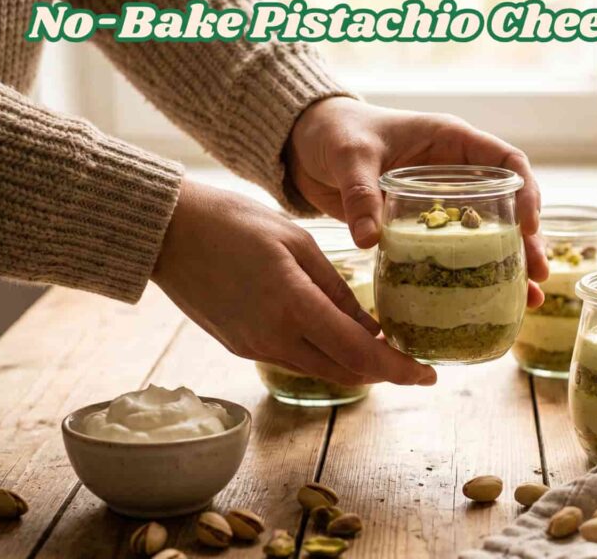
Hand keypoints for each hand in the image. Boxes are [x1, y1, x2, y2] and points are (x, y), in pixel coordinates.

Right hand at [152, 180, 436, 386]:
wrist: (167, 231)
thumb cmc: (234, 221)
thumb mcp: (298, 243)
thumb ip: (337, 288)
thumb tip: (372, 327)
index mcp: (292, 305)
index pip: (360, 353)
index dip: (399, 369)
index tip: (429, 375)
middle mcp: (273, 336)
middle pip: (344, 372)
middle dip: (383, 373)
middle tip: (412, 363)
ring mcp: (253, 346)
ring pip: (319, 370)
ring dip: (353, 365)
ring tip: (381, 348)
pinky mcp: (239, 345)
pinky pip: (293, 359)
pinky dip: (323, 355)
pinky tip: (336, 336)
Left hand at [287, 97, 547, 306]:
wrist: (304, 146)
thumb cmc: (334, 133)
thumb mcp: (350, 157)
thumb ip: (361, 193)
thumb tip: (368, 239)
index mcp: (452, 141)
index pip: (507, 163)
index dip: (527, 192)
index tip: (527, 226)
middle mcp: (455, 173)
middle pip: (508, 206)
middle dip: (528, 241)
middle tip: (538, 274)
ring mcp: (442, 202)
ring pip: (489, 234)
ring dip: (509, 265)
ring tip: (528, 298)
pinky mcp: (423, 227)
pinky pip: (456, 251)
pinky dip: (472, 275)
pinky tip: (485, 303)